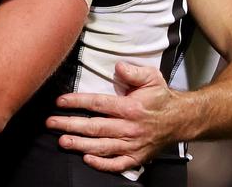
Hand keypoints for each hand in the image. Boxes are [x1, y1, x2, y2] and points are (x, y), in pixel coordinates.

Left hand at [46, 62, 179, 172]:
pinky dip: (102, 164)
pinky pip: (117, 164)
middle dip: (70, 125)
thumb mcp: (152, 78)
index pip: (98, 104)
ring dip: (80, 145)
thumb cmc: (161, 98)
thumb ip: (134, 72)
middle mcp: (129, 128)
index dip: (77, 102)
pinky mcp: (136, 157)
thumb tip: (118, 66)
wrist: (181, 120)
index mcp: (130, 108)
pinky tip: (86, 159)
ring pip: (102, 146)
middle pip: (95, 127)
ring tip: (62, 141)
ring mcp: (132, 145)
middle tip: (51, 123)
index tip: (60, 102)